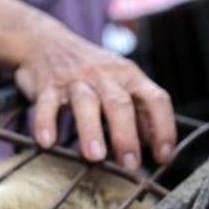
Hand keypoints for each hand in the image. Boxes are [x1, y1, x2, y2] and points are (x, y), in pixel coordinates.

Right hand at [14, 24, 175, 169]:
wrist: (47, 42)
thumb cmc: (90, 72)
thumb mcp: (119, 82)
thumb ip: (135, 110)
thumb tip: (152, 145)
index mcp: (129, 76)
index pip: (155, 99)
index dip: (163, 128)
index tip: (163, 157)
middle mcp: (105, 75)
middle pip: (120, 104)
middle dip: (126, 136)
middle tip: (130, 165)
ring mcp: (75, 79)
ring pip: (86, 103)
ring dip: (91, 131)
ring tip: (94, 157)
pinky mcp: (48, 85)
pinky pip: (47, 104)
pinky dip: (45, 123)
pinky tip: (47, 142)